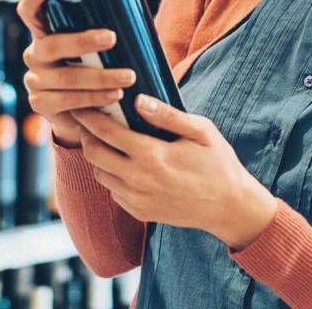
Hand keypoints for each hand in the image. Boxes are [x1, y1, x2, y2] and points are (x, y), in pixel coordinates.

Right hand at [16, 0, 137, 147]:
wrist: (80, 113)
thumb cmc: (92, 71)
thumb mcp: (92, 50)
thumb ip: (99, 33)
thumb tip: (133, 13)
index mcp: (45, 34)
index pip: (29, 13)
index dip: (32, 1)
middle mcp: (34, 55)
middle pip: (51, 45)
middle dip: (82, 41)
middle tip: (111, 38)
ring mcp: (35, 81)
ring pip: (66, 78)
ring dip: (100, 78)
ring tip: (128, 77)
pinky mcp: (41, 104)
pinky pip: (68, 101)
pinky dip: (95, 98)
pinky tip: (114, 96)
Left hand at [73, 95, 278, 250]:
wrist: (229, 208)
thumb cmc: (218, 163)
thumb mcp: (200, 131)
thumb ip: (167, 115)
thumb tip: (138, 99)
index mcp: (151, 155)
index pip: (105, 132)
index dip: (89, 116)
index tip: (82, 104)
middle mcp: (138, 180)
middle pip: (93, 154)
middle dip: (86, 135)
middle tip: (90, 121)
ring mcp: (137, 199)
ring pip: (99, 173)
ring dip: (97, 156)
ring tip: (106, 140)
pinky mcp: (139, 212)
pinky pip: (113, 190)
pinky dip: (111, 175)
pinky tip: (123, 163)